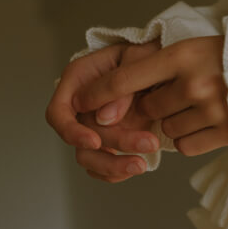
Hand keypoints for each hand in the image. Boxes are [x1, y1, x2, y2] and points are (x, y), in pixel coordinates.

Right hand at [46, 41, 161, 181]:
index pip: (58, 113)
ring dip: (115, 165)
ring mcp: (95, 126)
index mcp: (79, 80)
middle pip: (79, 141)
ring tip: (143, 164)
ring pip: (90, 158)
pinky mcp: (110, 142)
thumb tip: (104, 118)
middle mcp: (82, 106)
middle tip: (148, 144)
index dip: (72, 132)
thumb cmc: (149, 55)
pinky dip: (117, 173)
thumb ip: (121, 85)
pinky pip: (104, 168)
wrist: (169, 67)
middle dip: (112, 146)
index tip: (95, 142)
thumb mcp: (139, 59)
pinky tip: (138, 166)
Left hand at [73, 36, 227, 163]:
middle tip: (177, 95)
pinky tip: (206, 123)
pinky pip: (186, 146)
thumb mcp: (191, 48)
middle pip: (149, 109)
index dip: (99, 93)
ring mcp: (212, 110)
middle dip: (155, 107)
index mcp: (182, 56)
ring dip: (174, 123)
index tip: (79, 102)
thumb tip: (105, 109)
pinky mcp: (227, 132)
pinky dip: (189, 139)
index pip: (127, 78)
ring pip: (166, 130)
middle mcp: (194, 83)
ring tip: (199, 107)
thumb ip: (150, 69)